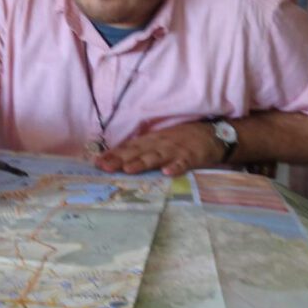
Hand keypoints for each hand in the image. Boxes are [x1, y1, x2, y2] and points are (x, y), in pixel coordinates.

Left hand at [95, 122, 223, 175]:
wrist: (211, 134)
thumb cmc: (182, 139)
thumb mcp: (159, 141)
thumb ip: (142, 150)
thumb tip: (118, 159)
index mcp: (151, 141)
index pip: (128, 148)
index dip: (113, 155)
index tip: (97, 163)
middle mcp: (160, 144)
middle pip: (137, 152)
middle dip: (120, 159)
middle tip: (104, 167)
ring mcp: (175, 150)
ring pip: (156, 157)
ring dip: (142, 163)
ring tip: (129, 169)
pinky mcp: (191, 156)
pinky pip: (183, 163)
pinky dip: (175, 167)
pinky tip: (167, 173)